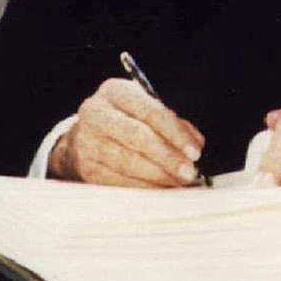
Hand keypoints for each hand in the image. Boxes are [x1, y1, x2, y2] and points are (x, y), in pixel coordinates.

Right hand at [47, 78, 206, 186]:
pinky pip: (120, 182)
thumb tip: (195, 143)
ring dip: (159, 175)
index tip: (195, 152)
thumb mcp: (146, 110)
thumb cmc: (127, 120)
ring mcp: (88, 142)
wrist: (86, 137)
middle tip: (189, 172)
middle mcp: (96, 113)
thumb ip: (173, 123)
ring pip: (128, 162)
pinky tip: (160, 188)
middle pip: (136, 136)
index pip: (149, 111)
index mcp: (115, 92)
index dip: (174, 133)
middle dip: (167, 157)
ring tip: (178, 181)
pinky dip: (144, 187)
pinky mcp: (87, 168)